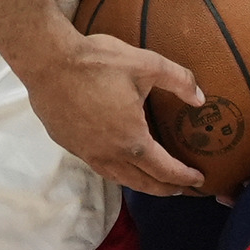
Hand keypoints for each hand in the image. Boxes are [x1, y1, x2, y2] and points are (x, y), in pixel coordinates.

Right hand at [20, 31, 206, 196]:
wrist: (49, 62)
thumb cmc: (99, 62)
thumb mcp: (147, 64)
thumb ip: (179, 80)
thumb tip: (200, 99)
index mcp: (132, 139)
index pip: (164, 169)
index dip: (183, 177)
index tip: (198, 180)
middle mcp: (110, 154)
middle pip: (142, 182)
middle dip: (164, 188)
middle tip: (180, 187)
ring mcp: (87, 153)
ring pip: (118, 179)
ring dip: (140, 184)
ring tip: (152, 181)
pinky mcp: (69, 145)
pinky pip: (99, 167)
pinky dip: (117, 172)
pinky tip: (118, 163)